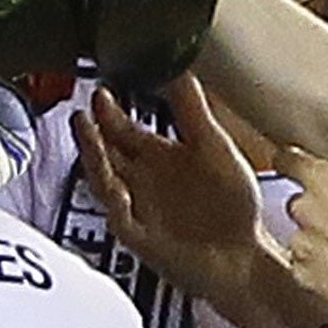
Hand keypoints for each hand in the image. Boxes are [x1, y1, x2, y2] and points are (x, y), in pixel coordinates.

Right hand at [78, 81, 266, 292]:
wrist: (244, 257)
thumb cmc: (233, 207)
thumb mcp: (215, 148)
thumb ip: (193, 112)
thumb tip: (179, 70)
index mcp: (156, 156)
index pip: (122, 128)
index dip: (110, 110)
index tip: (101, 89)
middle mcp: (139, 179)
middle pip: (106, 150)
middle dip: (92, 131)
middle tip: (84, 108)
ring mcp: (134, 207)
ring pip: (104, 178)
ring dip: (94, 157)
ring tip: (87, 132)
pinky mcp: (136, 235)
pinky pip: (119, 215)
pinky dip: (115, 200)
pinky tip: (116, 184)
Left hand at [282, 144, 327, 324]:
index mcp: (323, 181)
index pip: (289, 159)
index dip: (292, 158)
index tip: (293, 160)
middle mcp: (305, 211)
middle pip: (302, 200)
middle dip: (324, 204)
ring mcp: (303, 246)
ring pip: (305, 235)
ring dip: (324, 236)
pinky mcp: (308, 278)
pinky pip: (308, 267)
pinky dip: (324, 267)